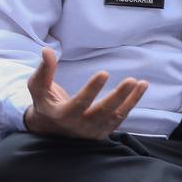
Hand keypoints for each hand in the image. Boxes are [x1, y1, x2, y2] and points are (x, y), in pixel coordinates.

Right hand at [22, 47, 147, 139]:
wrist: (50, 130)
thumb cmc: (45, 103)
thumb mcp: (39, 89)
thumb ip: (44, 71)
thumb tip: (47, 50)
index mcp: (62, 115)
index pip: (80, 103)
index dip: (92, 89)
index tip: (104, 73)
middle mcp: (79, 126)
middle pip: (102, 112)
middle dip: (118, 97)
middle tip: (131, 80)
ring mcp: (93, 131)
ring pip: (115, 116)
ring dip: (131, 100)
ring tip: (142, 83)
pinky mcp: (104, 131)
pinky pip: (120, 118)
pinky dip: (132, 103)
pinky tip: (141, 88)